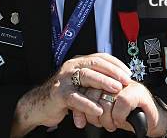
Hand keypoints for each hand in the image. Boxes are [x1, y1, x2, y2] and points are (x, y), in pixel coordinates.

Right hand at [10, 53, 131, 136]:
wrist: (39, 104)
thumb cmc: (63, 94)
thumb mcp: (80, 84)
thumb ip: (94, 80)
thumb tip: (117, 81)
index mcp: (78, 62)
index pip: (100, 57)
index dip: (116, 64)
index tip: (128, 72)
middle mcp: (71, 67)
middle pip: (95, 64)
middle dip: (113, 71)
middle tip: (125, 80)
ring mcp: (65, 79)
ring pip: (86, 76)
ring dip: (103, 82)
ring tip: (115, 89)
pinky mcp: (59, 94)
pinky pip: (76, 98)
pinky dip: (88, 103)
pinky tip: (98, 109)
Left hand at [72, 81, 166, 137]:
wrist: (151, 122)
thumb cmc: (127, 116)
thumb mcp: (105, 112)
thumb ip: (92, 109)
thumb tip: (78, 118)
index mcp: (104, 81)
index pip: (86, 87)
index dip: (83, 105)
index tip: (85, 118)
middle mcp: (115, 79)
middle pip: (94, 93)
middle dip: (94, 115)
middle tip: (101, 123)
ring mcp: (127, 84)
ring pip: (107, 98)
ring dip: (107, 118)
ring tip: (111, 124)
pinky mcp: (138, 91)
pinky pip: (121, 102)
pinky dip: (120, 116)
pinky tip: (122, 121)